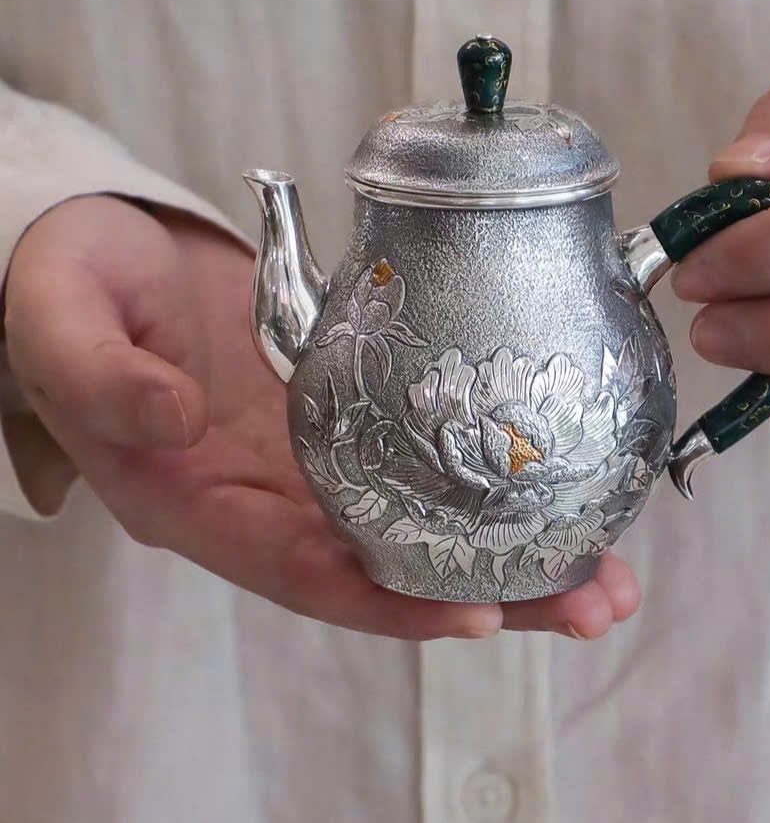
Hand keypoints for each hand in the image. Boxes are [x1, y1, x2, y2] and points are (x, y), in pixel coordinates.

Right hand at [4, 196, 639, 638]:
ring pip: (418, 526)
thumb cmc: (78, 285)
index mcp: (194, 496)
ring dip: (513, 554)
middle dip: (487, 594)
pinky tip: (562, 485)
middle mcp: (265, 497)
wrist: (115, 254)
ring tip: (607, 573)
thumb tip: (171, 422)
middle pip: (381, 568)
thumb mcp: (67, 317)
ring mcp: (313, 460)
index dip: (382, 600)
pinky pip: (422, 460)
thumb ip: (101, 375)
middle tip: (589, 602)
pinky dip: (489, 482)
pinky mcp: (348, 415)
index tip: (474, 610)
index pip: (293, 567)